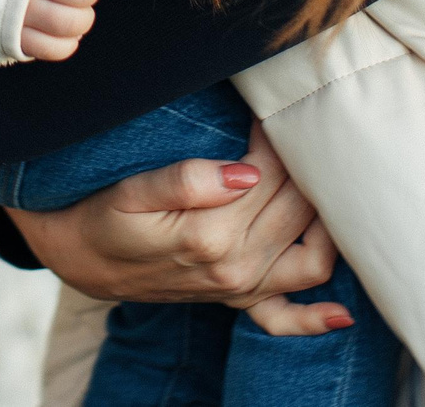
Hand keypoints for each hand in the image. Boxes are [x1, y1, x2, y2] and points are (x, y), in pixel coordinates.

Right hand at [5, 123, 349, 333]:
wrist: (82, 259)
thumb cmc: (104, 216)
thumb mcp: (131, 192)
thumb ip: (186, 181)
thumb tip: (246, 172)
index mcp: (212, 237)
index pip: (271, 176)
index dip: (276, 136)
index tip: (271, 106)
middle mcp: (236, 269)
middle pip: (297, 209)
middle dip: (304, 165)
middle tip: (300, 126)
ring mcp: (241, 289)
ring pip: (311, 257)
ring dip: (329, 222)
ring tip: (324, 179)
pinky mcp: (238, 299)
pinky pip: (285, 318)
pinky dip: (315, 318)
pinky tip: (342, 314)